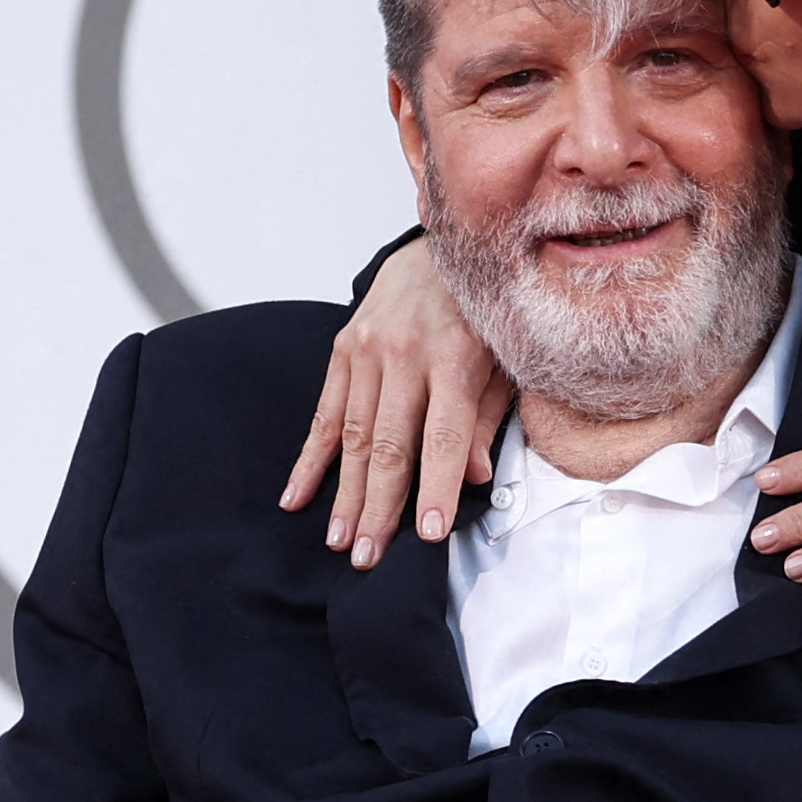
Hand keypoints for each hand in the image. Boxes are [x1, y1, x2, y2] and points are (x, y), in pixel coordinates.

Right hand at [275, 239, 511, 566]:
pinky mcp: (342, 349)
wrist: (442, 243)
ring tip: (339, 541)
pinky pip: (323, 414)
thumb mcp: (506, 356)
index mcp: (455, 356)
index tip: (430, 533)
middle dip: (379, 507)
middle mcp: (405, 353)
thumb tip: (476, 476)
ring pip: (353, 436)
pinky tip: (296, 498)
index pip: (444, 435)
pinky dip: (310, 460)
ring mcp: (367, 350)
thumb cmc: (483, 309)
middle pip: (389, 445)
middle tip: (368, 557)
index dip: (437, 487)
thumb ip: (488, 415)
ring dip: (343, 494)